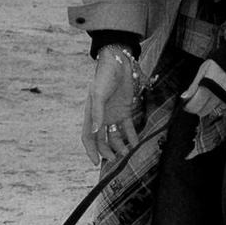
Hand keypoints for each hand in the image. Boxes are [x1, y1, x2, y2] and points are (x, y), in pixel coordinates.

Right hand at [84, 45, 140, 165]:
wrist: (118, 62)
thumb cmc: (104, 77)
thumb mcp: (99, 94)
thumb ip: (97, 113)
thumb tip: (96, 132)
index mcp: (91, 114)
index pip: (88, 137)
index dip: (91, 150)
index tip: (97, 163)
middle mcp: (101, 117)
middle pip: (102, 140)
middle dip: (107, 152)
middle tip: (116, 161)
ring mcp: (113, 114)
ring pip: (116, 136)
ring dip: (120, 146)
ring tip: (128, 154)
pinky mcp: (125, 110)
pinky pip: (128, 128)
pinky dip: (132, 137)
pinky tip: (137, 144)